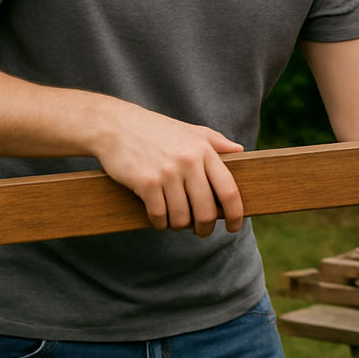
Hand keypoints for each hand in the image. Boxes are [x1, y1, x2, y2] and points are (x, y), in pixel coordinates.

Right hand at [91, 102, 244, 237]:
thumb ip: (217, 142)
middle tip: (202, 232)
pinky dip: (160, 224)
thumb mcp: (192, 131)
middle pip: (206, 211)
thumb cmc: (158, 130)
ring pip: (181, 218)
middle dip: (206, 228)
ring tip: (177, 222)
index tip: (234, 227)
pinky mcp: (146, 182)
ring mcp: (167, 173)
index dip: (235, 215)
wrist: (118, 125)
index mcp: (205, 151)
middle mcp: (189, 162)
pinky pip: (159, 216)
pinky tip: (159, 219)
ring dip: (180, 226)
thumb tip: (240, 151)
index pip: (229, 191)